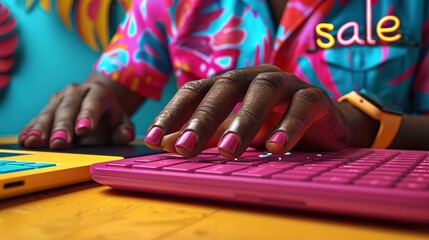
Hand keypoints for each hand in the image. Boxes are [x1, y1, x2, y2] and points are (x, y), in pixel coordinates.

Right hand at [19, 73, 141, 148]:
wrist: (95, 100)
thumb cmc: (108, 115)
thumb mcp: (121, 121)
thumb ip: (124, 129)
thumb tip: (124, 136)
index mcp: (98, 92)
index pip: (93, 103)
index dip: (88, 116)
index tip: (84, 131)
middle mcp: (76, 91)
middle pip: (68, 109)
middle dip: (63, 127)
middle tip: (60, 143)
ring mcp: (59, 98)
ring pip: (49, 113)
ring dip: (42, 128)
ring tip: (36, 142)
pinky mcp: (46, 108)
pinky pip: (37, 119)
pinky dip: (30, 129)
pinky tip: (25, 140)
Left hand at [144, 64, 377, 157]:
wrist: (323, 126)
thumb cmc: (272, 126)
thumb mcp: (235, 132)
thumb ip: (206, 136)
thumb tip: (165, 143)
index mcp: (233, 83)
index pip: (196, 90)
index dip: (173, 113)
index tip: (152, 140)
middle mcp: (256, 77)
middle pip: (226, 87)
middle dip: (203, 118)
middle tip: (185, 148)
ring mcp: (287, 83)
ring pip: (262, 92)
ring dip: (243, 121)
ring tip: (228, 151)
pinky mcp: (315, 97)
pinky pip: (301, 107)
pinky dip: (287, 126)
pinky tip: (274, 148)